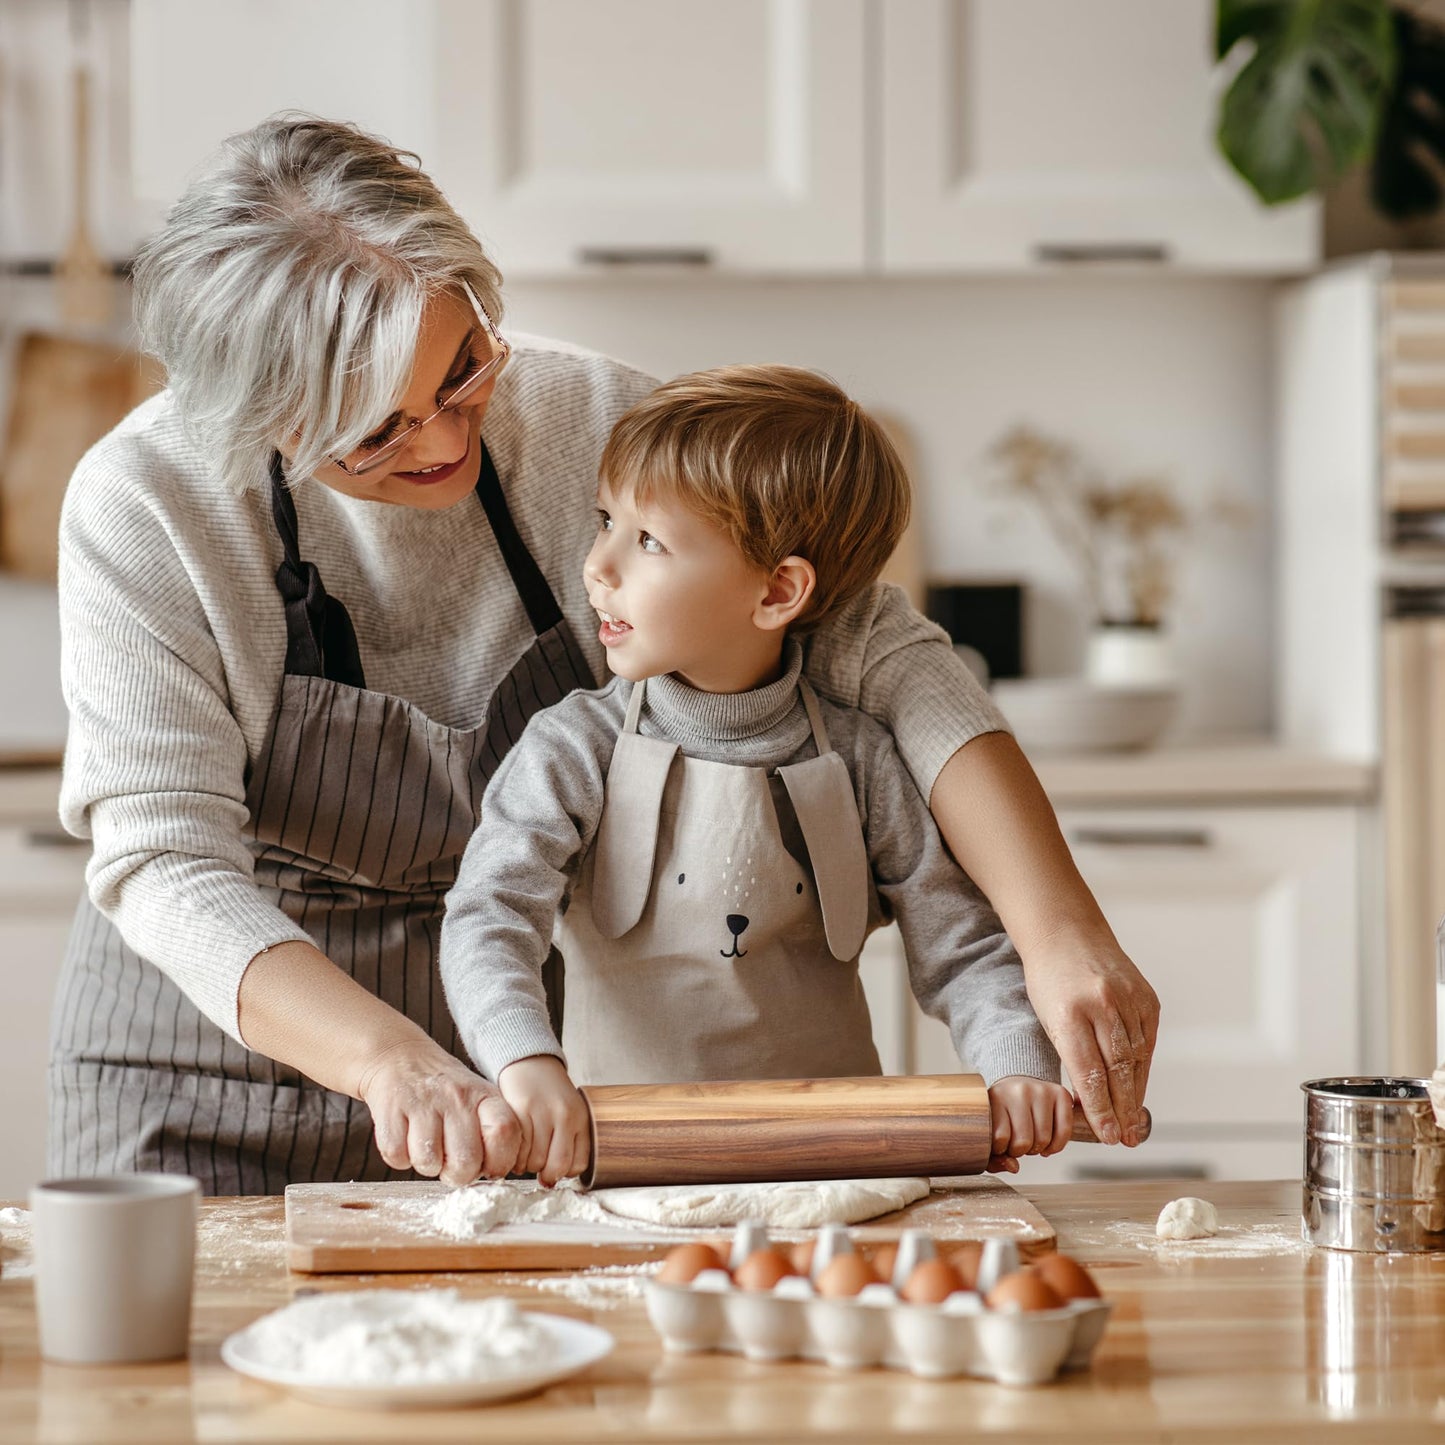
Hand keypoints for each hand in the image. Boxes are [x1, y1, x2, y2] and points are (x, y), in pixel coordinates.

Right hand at [357, 1039, 521, 1186]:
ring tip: (427, 1146)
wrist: (400, 1058)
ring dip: (426, 1165)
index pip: (505, 1132)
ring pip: (428, 1163)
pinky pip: (397, 1156)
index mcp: (484, 1096)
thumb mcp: (478, 1099)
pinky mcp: (391, 1109)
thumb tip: (495, 1174)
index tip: (487, 1167)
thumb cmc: (445, 1092)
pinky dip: (400, 1157)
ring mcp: (423, 1102)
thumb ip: (493, 1132)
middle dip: (457, 1175)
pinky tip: (405, 1139)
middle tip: (450, 1161)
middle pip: (466, 1162)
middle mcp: (456, 1096)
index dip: (499, 1161)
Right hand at [497, 1055, 591, 1185]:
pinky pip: (516, 1147)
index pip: (577, 1165)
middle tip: (536, 1165)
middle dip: (544, 1173)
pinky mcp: (519, 1110)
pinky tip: (513, 1146)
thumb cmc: (550, 1095)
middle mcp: (564, 1115)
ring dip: (525, 1165)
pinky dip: (513, 1154)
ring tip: (523, 1153)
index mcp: (580, 1118)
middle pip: (555, 1166)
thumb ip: (567, 1145)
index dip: (563, 1173)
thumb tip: (549, 1183)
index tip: (552, 1169)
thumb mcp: (570, 1114)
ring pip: (534, 1161)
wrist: (530, 1063)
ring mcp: (542, 1112)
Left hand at [986, 1076, 1074, 1173]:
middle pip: (1023, 1142)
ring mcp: (1041, 1090)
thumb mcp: (989, 1132)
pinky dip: (1056, 1146)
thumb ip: (993, 1158)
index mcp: (996, 1097)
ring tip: (1031, 1140)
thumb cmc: (1002, 1113)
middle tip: (1017, 1143)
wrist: (1016, 1086)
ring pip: (1044, 1139)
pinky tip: (1047, 1143)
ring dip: (1038, 1149)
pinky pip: (1064, 1132)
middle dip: (1020, 1151)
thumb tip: (1014, 1167)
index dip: (1002, 1150)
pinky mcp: (1060, 1093)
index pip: (1000, 1138)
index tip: (1001, 1145)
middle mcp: (1019, 1090)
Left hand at [1022, 930, 1158, 1147]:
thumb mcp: (1046, 1018)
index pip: (1089, 1072)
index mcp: (1069, 1013)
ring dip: (1136, 1095)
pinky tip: (1139, 1088)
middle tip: (1124, 1139)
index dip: (1100, 1109)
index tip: (1107, 1136)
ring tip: (1133, 1124)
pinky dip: (1143, 1068)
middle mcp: (1102, 1006)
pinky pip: (1148, 1041)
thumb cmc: (1048, 981)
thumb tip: (1090, 1101)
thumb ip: (1070, 1055)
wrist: (1067, 934)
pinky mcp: (1146, 997)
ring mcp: (1128, 999)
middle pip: (1118, 1070)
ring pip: (1137, 1059)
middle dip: (1121, 1110)